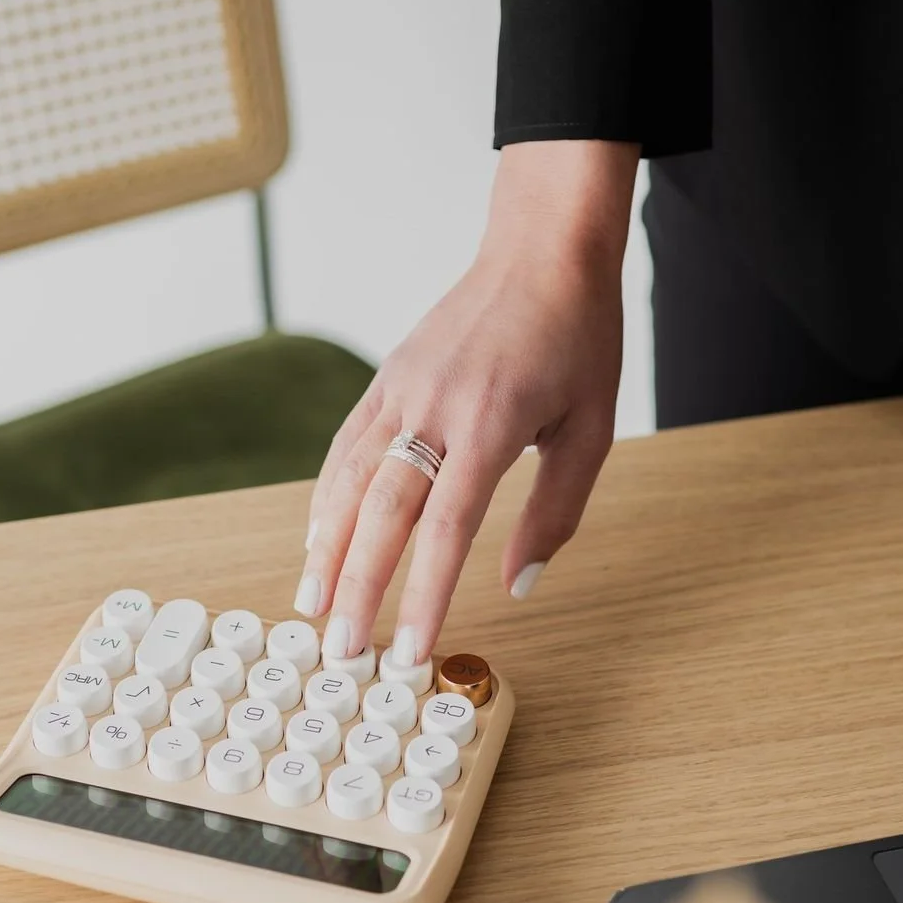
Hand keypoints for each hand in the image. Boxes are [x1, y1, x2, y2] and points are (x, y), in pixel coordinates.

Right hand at [293, 140, 637, 663]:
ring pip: (349, 481)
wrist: (543, 252)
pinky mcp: (386, 379)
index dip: (422, 595)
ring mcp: (402, 390)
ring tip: (311, 608)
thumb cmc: (577, 341)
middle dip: (358, 588)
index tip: (409, 651)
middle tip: (341, 650)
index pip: (445, 529)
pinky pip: (346, 449)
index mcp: (492, 425)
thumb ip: (555, 512)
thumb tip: (517, 585)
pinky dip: (327, 500)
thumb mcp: (591, 431)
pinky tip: (317, 541)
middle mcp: (436, 408)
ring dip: (326, 550)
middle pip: (382, 513)